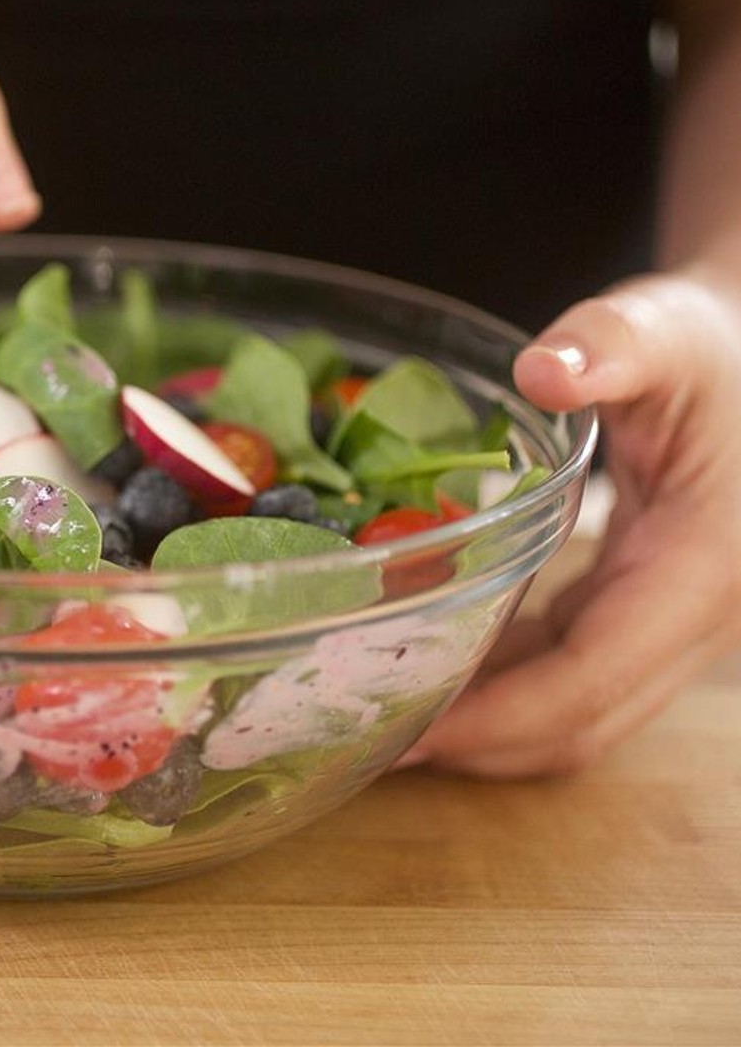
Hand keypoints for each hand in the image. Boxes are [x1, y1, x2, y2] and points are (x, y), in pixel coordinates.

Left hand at [400, 270, 740, 775]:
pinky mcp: (637, 615)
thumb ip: (613, 346)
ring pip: (577, 714)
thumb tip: (542, 370)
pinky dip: (503, 690)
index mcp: (700, 570)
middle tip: (369, 734)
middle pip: (580, 722)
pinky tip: (431, 667)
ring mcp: (667, 627)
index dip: (500, 717)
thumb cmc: (710, 348)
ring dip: (486, 728)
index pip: (592, 679)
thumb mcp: (666, 331)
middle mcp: (690, 620)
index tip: (412, 730)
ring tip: (382, 714)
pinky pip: (569, 678)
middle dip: (479, 743)